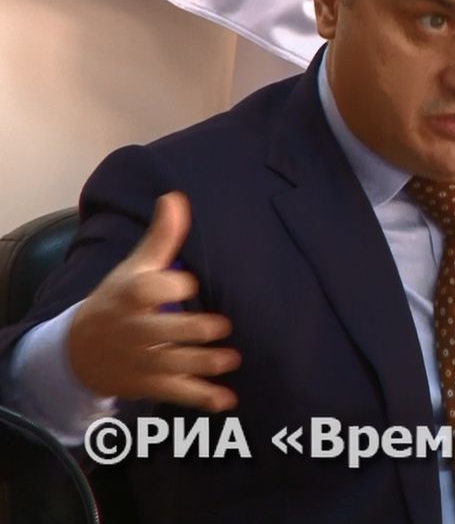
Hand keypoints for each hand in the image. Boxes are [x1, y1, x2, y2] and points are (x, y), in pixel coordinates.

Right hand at [68, 192, 240, 410]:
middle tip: (224, 326)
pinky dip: (203, 398)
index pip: (155, 289)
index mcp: (133, 295)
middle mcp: (137, 329)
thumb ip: (161, 236)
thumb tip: (176, 198)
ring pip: (176, 364)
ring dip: (206, 364)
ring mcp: (144, 360)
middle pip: (168, 331)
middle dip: (196, 330)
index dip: (176, 286)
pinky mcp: (152, 384)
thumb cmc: (119, 299)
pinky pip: (178, 393)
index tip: (190, 284)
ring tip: (233, 359)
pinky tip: (228, 399)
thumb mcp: (135, 267)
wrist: (78, 351)